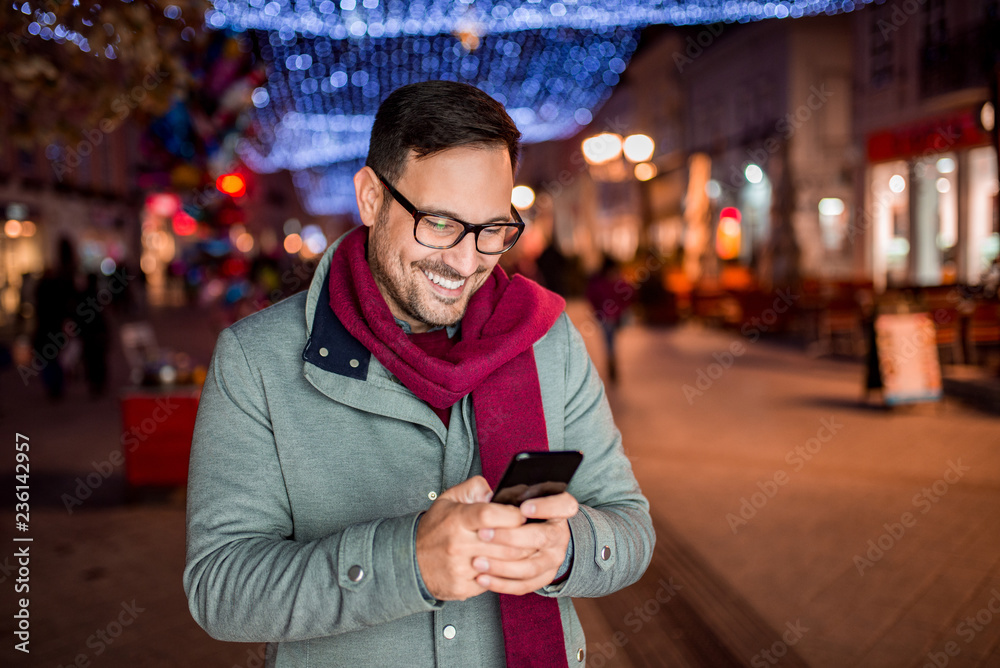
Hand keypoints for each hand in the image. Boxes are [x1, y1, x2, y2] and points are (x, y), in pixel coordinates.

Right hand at [415, 476, 532, 600]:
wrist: (412, 561)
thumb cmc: (436, 528)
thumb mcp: (449, 499)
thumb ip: (473, 488)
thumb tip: (495, 492)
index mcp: (457, 520)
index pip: (490, 514)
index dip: (512, 514)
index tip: (521, 515)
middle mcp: (458, 545)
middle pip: (504, 543)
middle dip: (525, 538)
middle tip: (533, 533)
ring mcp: (461, 568)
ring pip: (504, 564)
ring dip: (522, 557)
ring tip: (528, 549)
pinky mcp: (463, 587)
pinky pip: (495, 581)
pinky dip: (506, 574)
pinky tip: (511, 566)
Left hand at [472, 492, 578, 595]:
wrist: (526, 534)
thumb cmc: (516, 510)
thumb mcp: (515, 496)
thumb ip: (505, 494)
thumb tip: (487, 497)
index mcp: (558, 510)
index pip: (565, 505)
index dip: (546, 507)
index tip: (523, 508)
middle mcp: (559, 535)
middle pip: (543, 538)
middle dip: (511, 537)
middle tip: (483, 534)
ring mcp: (553, 558)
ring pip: (531, 566)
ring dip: (502, 566)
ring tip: (477, 562)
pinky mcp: (543, 577)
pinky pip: (524, 585)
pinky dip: (501, 584)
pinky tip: (482, 578)